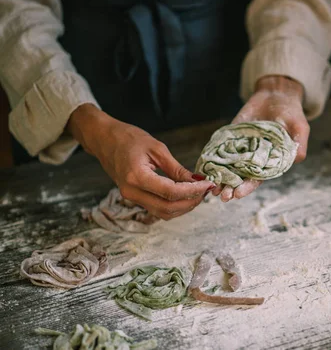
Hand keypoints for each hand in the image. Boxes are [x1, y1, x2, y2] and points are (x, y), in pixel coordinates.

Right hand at [67, 104, 214, 219]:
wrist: (104, 140)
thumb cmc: (128, 138)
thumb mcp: (157, 148)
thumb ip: (177, 168)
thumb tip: (197, 180)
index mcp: (136, 177)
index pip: (170, 192)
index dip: (192, 191)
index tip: (207, 184)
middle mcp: (132, 192)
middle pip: (168, 208)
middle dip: (191, 202)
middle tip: (206, 190)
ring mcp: (131, 197)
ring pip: (163, 212)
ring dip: (184, 206)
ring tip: (199, 192)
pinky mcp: (134, 198)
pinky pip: (157, 208)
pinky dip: (174, 205)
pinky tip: (185, 194)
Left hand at [213, 75, 308, 201]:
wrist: (277, 94)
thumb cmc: (292, 113)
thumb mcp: (300, 128)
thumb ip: (298, 145)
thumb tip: (297, 159)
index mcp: (270, 162)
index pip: (257, 179)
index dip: (247, 187)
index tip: (238, 194)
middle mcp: (253, 158)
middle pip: (239, 177)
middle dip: (230, 187)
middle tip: (221, 196)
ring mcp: (241, 147)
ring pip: (227, 166)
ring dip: (218, 177)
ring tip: (211, 186)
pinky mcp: (231, 136)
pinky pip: (219, 148)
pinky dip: (211, 158)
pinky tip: (203, 167)